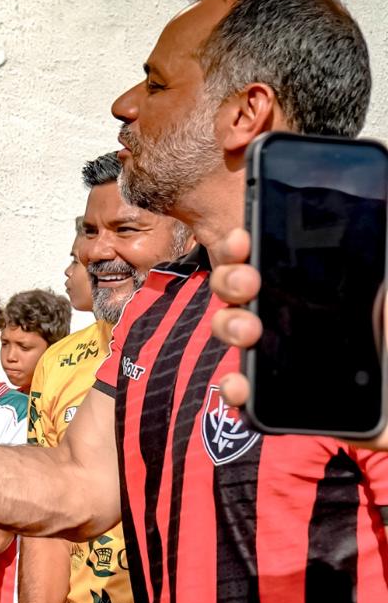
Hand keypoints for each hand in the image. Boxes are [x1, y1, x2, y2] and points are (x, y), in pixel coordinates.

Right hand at [210, 227, 387, 449]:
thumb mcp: (385, 288)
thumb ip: (375, 260)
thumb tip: (375, 209)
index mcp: (311, 283)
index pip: (263, 255)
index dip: (242, 246)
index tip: (242, 239)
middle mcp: (287, 311)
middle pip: (236, 288)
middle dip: (231, 280)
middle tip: (249, 284)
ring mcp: (278, 350)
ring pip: (231, 329)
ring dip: (229, 325)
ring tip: (248, 332)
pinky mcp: (277, 393)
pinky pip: (244, 388)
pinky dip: (235, 386)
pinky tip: (240, 385)